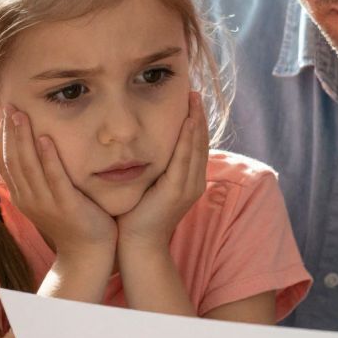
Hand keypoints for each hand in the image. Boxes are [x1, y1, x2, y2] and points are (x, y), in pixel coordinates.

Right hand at [0, 106, 116, 260]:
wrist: (88, 252)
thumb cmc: (72, 221)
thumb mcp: (48, 198)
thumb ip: (38, 178)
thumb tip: (31, 152)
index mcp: (22, 196)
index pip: (5, 162)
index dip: (3, 137)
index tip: (4, 114)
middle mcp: (29, 198)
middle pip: (13, 160)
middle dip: (11, 132)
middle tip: (11, 107)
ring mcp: (46, 203)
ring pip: (29, 166)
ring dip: (24, 138)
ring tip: (22, 115)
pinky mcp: (66, 205)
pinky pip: (54, 178)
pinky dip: (49, 158)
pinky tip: (46, 138)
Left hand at [117, 92, 207, 254]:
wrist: (137, 245)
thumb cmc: (137, 217)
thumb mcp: (149, 186)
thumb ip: (154, 168)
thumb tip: (144, 147)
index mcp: (189, 181)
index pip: (195, 146)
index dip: (195, 123)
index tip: (191, 101)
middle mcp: (194, 182)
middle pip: (200, 142)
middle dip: (198, 116)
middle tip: (194, 92)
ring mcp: (188, 187)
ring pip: (195, 147)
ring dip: (196, 121)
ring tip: (193, 100)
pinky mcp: (177, 190)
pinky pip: (185, 159)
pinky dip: (187, 138)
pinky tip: (187, 121)